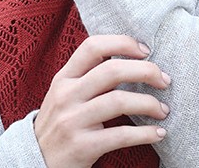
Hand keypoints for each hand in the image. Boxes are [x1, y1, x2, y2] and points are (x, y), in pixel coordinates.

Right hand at [33, 35, 170, 167]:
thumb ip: (87, 76)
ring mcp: (72, 121)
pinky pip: (120, 135)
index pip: (93, 46)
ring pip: (119, 101)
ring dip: (149, 104)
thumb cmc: (58, 123)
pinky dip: (145, 134)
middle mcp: (66, 95)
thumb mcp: (64, 93)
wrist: (34, 160)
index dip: (122, 43)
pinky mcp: (82, 146)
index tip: (146, 51)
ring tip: (163, 110)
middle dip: (146, 71)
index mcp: (63, 77)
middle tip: (164, 80)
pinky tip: (158, 133)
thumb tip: (128, 57)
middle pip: (112, 71)